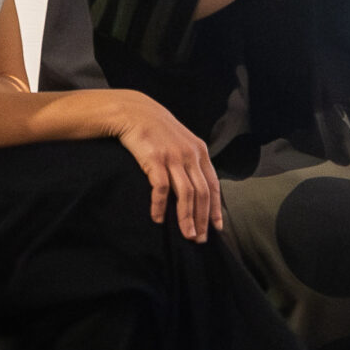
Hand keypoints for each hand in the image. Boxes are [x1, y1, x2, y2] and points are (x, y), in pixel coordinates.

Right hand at [111, 95, 223, 240]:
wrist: (132, 111)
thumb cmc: (156, 129)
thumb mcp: (180, 141)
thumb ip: (191, 160)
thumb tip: (196, 186)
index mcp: (199, 151)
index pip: (213, 185)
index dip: (215, 208)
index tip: (217, 227)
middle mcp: (190, 154)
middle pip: (202, 193)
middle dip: (203, 219)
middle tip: (200, 238)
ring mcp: (172, 157)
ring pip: (186, 193)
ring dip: (187, 217)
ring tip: (186, 235)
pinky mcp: (154, 159)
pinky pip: (161, 188)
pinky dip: (160, 205)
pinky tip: (157, 218)